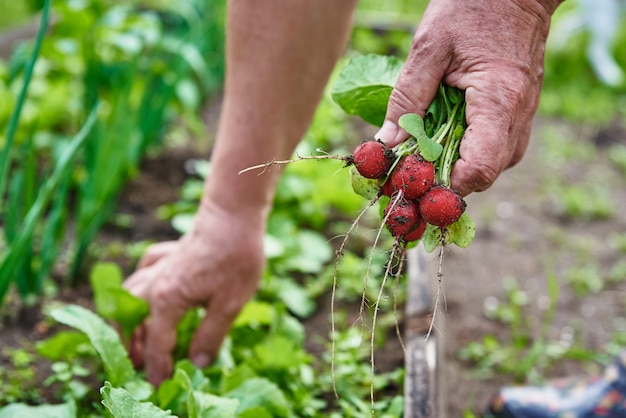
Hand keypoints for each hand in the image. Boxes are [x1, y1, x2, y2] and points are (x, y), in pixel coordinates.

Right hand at [124, 200, 265, 385]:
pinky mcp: (167, 252)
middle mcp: (155, 283)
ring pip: (130, 294)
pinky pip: (143, 271)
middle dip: (132, 344)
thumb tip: (198, 363)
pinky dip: (139, 284)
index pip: (157, 343)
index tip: (159, 384)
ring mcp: (158, 266)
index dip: (157, 367)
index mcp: (168, 300)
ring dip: (129, 317)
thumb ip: (211, 335)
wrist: (233, 217)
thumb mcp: (230, 304)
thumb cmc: (235, 258)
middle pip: (132, 319)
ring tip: (134, 334)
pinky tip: (146, 288)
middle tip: (139, 364)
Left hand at [376, 0, 561, 195]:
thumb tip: (387, 142)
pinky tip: (450, 133)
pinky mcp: (522, 111)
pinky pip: (500, 147)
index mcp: (498, 100)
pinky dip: (473, 149)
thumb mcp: (428, 48)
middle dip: (449, 178)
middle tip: (416, 166)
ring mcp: (525, 114)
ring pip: (496, 165)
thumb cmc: (472, 7)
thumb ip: (406, 98)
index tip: (415, 176)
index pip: (479, 168)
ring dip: (460, 164)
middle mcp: (519, 115)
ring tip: (431, 147)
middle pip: (487, 174)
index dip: (446, 183)